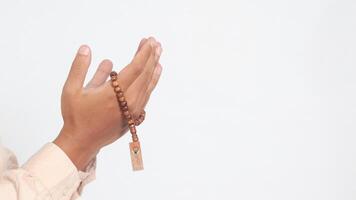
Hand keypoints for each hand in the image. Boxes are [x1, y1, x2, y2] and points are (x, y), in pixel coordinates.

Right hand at [53, 37, 162, 169]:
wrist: (83, 142)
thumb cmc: (76, 116)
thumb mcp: (71, 90)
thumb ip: (79, 68)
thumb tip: (86, 48)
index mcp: (113, 94)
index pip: (135, 69)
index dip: (144, 53)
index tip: (149, 41)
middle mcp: (128, 102)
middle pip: (145, 75)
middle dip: (151, 56)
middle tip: (155, 42)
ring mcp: (134, 109)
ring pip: (148, 84)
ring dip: (154, 67)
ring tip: (158, 53)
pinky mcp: (135, 115)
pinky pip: (147, 94)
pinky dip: (152, 81)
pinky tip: (155, 72)